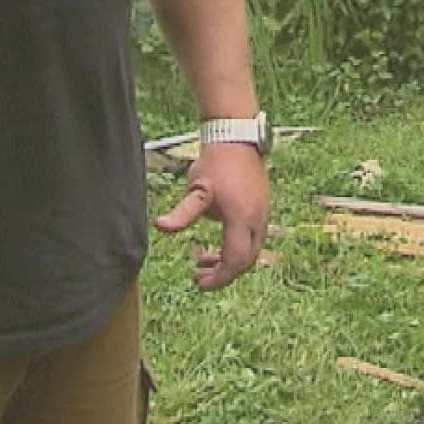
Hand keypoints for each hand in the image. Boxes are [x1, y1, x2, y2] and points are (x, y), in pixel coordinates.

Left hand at [153, 143, 269, 290]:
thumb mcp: (197, 191)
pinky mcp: (262, 209)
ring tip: (201, 259)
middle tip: (198, 276)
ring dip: (229, 261)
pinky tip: (216, 244)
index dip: (218, 278)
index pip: (234, 261)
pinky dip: (236, 248)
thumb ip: (182, 213)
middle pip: (246, 261)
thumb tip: (160, 227)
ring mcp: (263, 214)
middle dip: (223, 274)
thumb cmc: (216, 164)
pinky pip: (253, 239)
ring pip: (251, 251)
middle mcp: (258, 220)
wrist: (236, 140)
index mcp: (242, 219)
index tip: (199, 283)